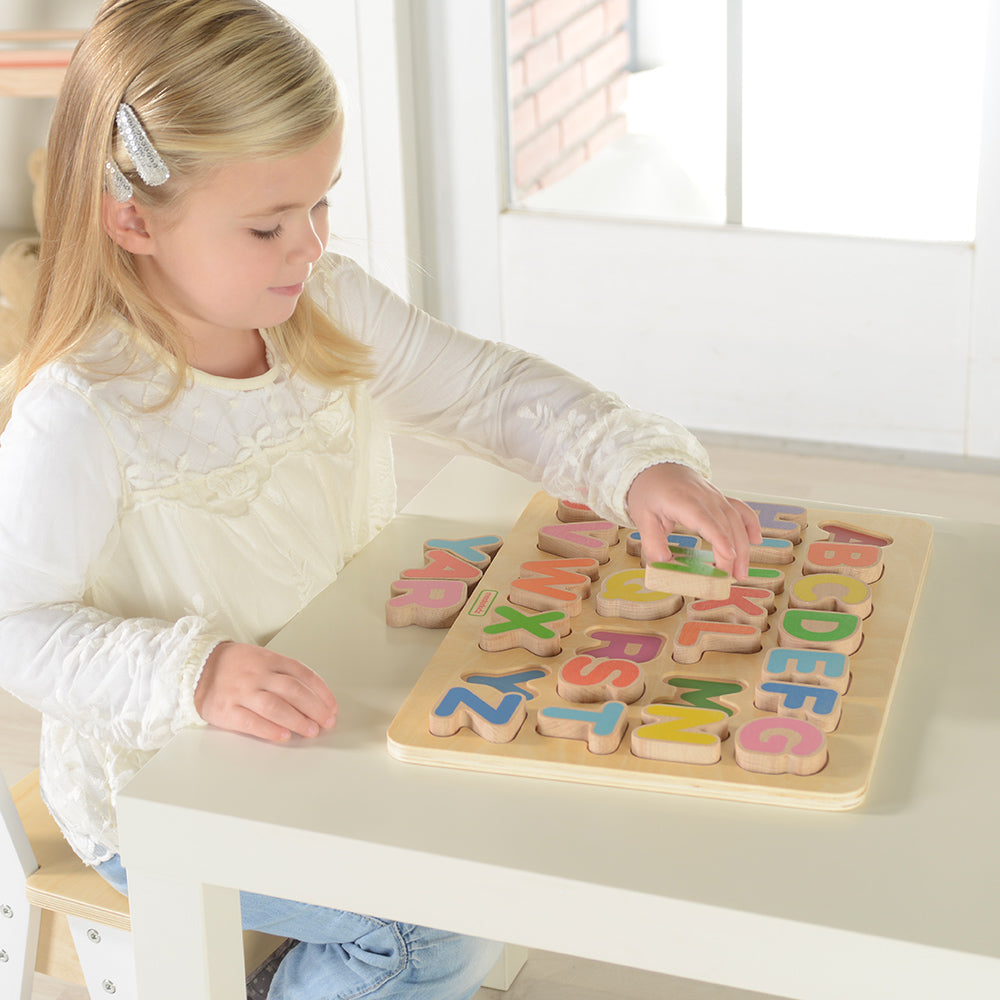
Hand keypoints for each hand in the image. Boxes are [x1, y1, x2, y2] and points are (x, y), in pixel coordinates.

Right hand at [194, 642, 337, 741]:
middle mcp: (257, 674)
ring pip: (274, 706)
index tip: (332, 706)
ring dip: (297, 720)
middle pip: (293, 691)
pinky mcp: (226, 710)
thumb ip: (284, 673)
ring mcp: (241, 692)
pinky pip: (250, 722)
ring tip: (311, 731)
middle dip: (314, 708)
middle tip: (327, 722)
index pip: (302, 674)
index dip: (320, 691)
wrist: (196, 668)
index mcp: (268, 660)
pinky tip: (284, 736)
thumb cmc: (235, 666)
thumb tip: (314, 697)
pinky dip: (269, 730)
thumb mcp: (261, 659)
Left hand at [625, 462, 761, 579]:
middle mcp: (704, 497)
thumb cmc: (648, 492)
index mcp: (683, 501)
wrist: (656, 466)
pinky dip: (751, 523)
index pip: (706, 520)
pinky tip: (756, 540)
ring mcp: (715, 496)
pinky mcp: (720, 498)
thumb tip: (663, 563)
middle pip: (725, 524)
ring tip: (742, 572)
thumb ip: (652, 541)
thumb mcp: (642, 517)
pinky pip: (740, 509)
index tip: (728, 557)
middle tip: (733, 577)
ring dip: (743, 546)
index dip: (719, 538)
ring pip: (736, 520)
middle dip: (733, 553)